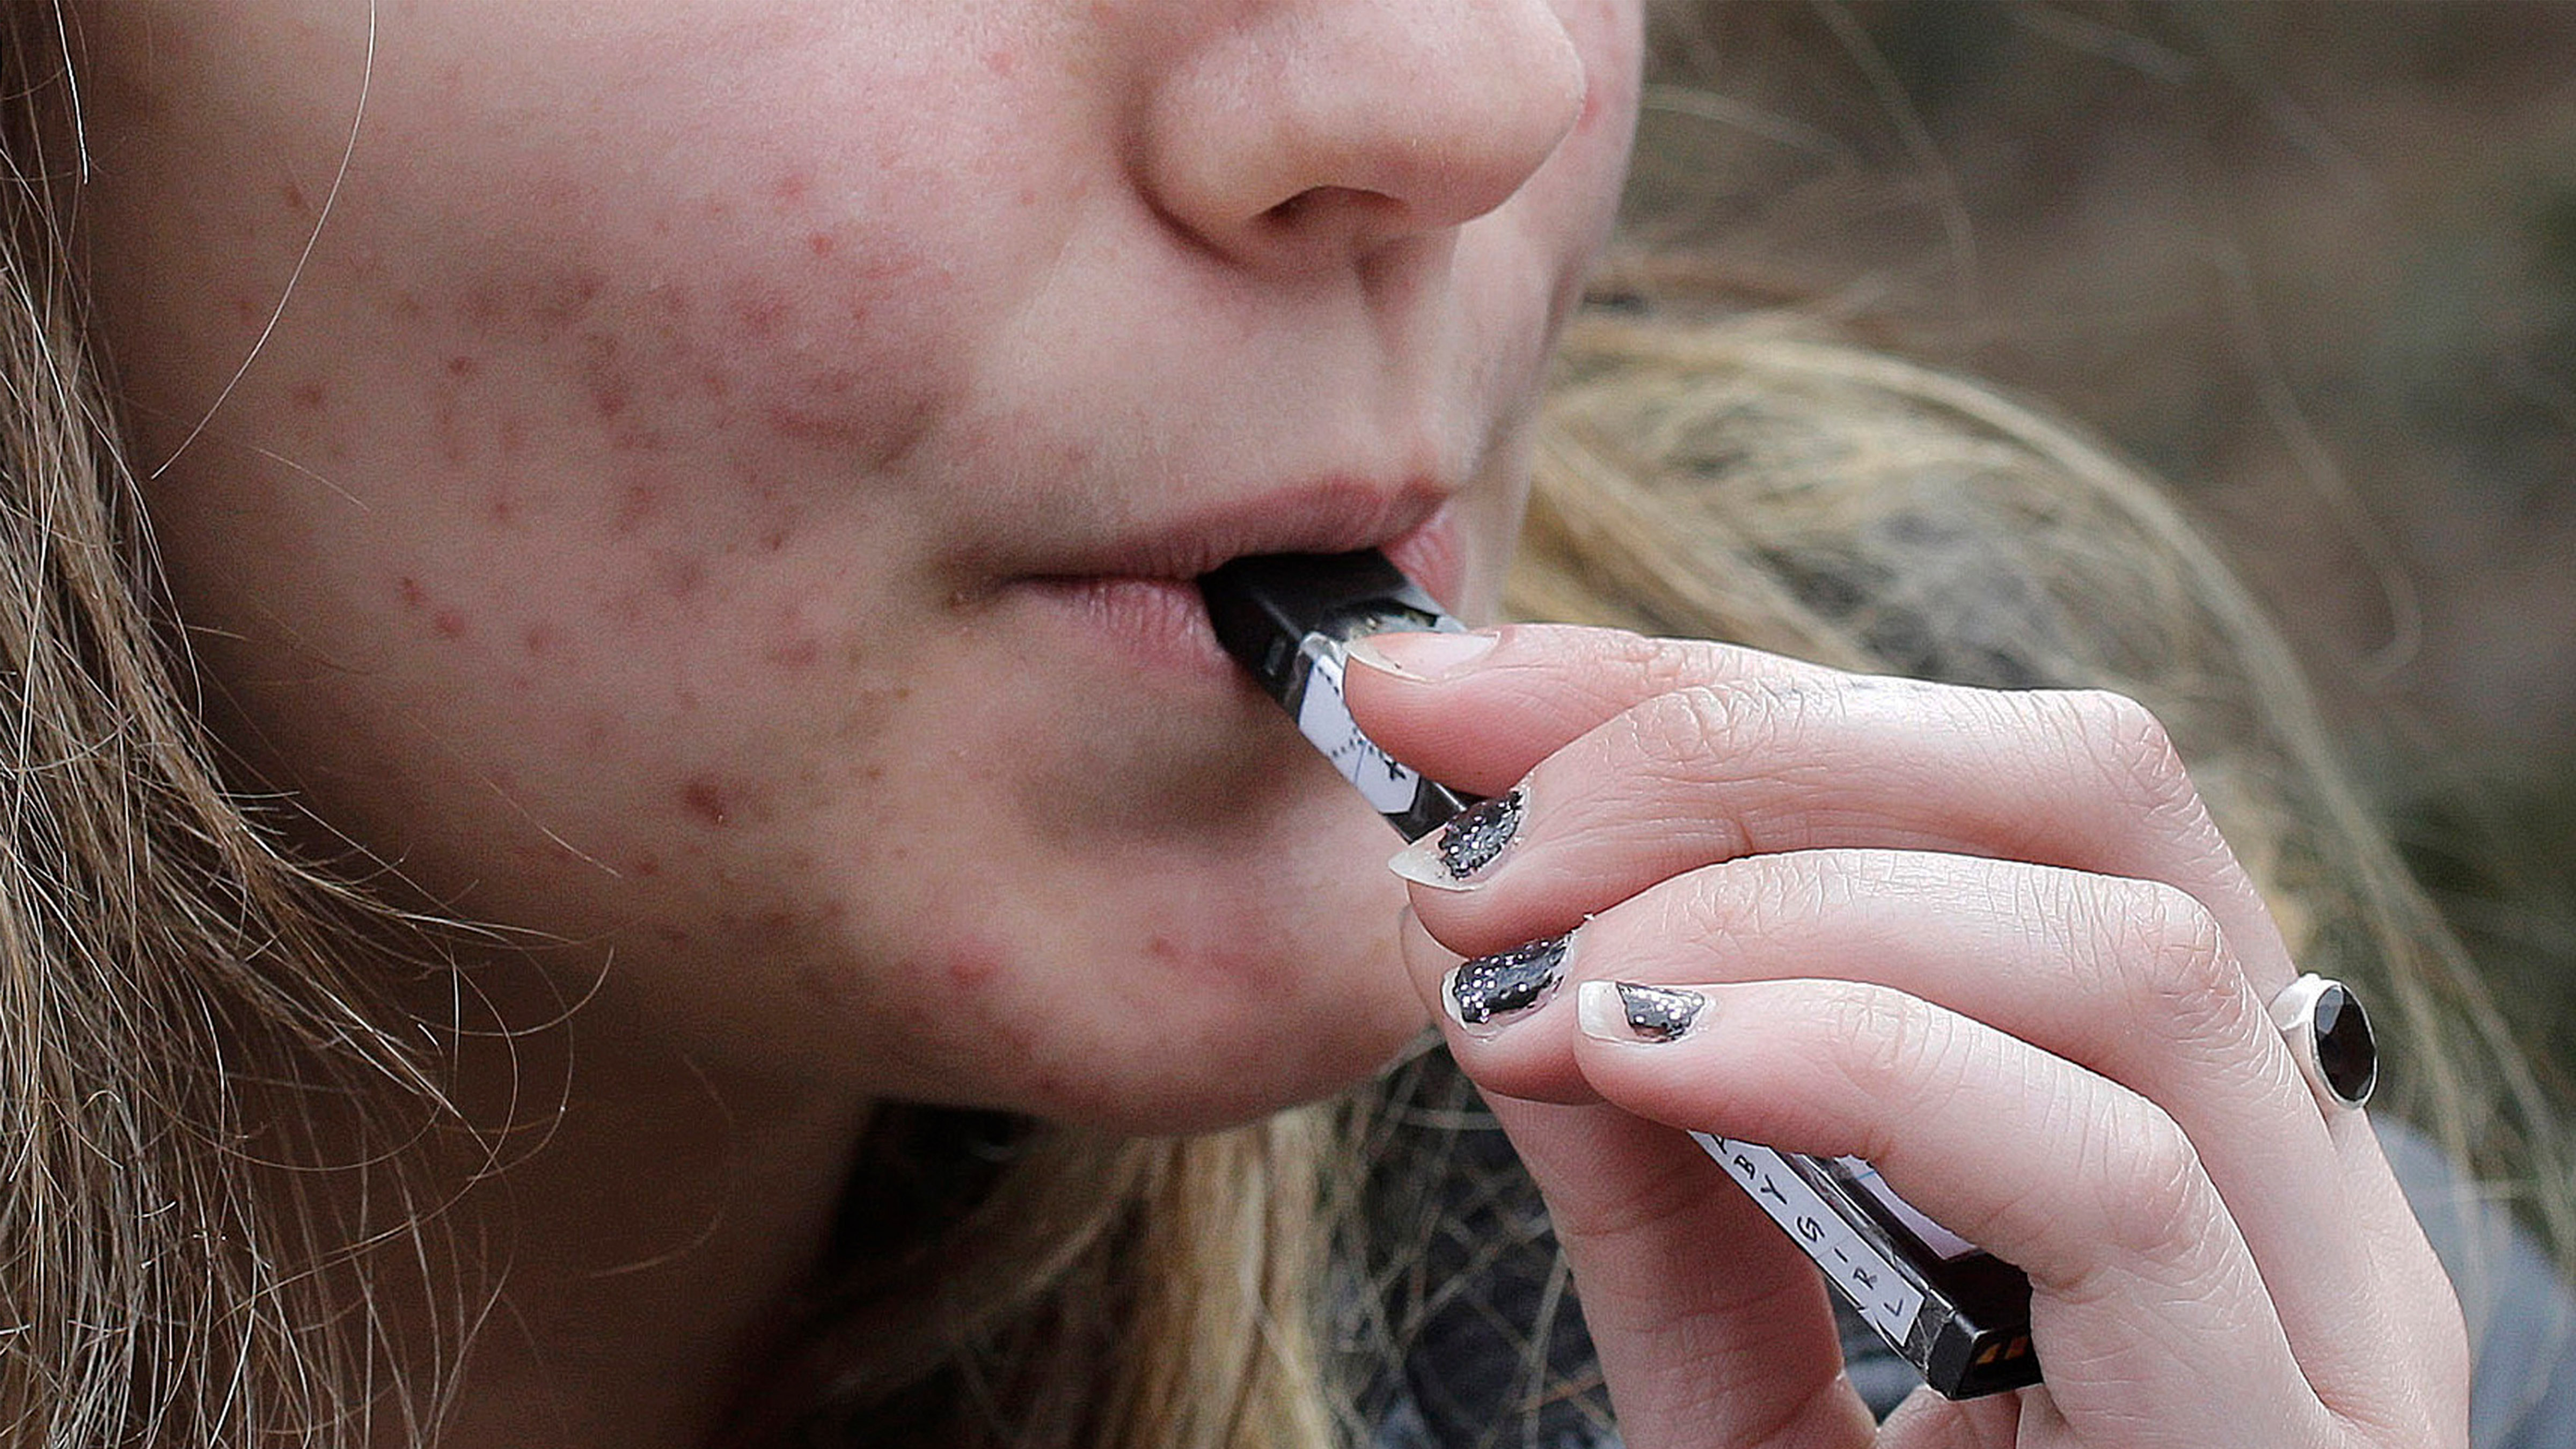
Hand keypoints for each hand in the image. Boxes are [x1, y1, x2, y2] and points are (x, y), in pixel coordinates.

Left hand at [1343, 623, 2466, 1447]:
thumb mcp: (1731, 1377)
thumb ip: (1656, 1170)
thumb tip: (1501, 946)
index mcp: (2168, 1116)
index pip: (1978, 775)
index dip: (1692, 692)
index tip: (1433, 696)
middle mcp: (2293, 1186)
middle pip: (2086, 788)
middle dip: (1733, 747)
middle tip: (1466, 830)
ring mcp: (2329, 1324)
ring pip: (2122, 945)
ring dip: (1772, 895)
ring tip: (1535, 971)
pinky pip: (2122, 1177)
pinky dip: (1856, 1057)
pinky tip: (1643, 1059)